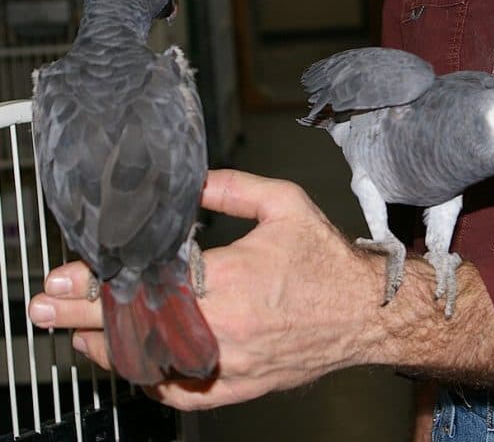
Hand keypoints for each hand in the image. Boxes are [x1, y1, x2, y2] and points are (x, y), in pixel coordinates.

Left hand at [29, 169, 385, 409]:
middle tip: (45, 310)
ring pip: (152, 363)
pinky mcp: (239, 384)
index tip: (66, 279)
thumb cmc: (326, 260)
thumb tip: (189, 185)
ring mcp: (230, 362)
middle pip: (138, 324)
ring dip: (108, 348)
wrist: (364, 311)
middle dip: (82, 317)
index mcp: (232, 279)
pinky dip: (149, 378)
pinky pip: (181, 391)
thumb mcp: (284, 204)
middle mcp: (225, 326)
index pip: (149, 282)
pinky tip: (130, 365)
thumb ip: (231, 187)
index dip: (100, 283)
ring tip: (75, 333)